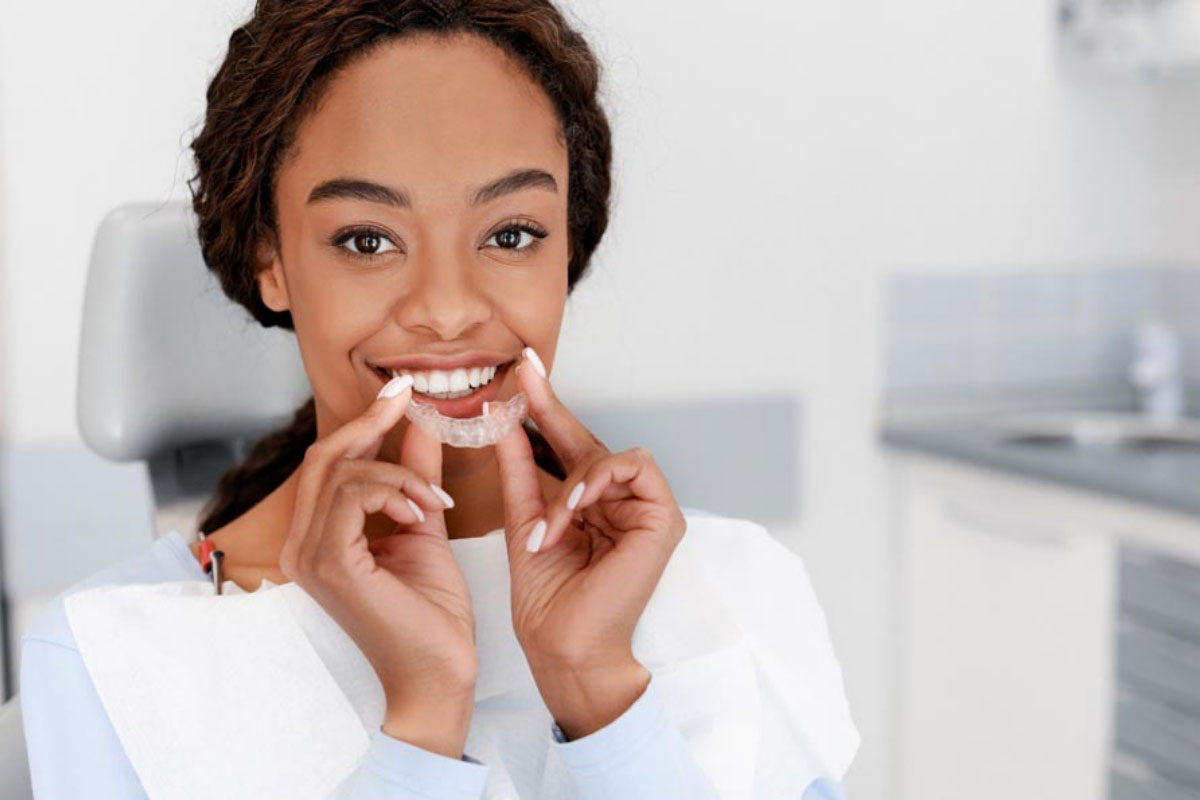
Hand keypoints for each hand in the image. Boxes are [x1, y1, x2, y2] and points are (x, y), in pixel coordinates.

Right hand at [278, 374, 476, 757]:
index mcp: (319, 539)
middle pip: (324, 458)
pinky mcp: (330, 565)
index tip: (402, 392)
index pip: (328, 464)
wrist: (439, 676)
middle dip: (370, 421)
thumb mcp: (424, 527)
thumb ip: (415, 478)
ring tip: (433, 500)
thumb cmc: (431, 618)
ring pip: (342, 471)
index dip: (364, 422)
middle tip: (410, 397)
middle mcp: (303, 546)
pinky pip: (354, 495)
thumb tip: (420, 426)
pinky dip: (394, 490)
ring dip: (398, 471)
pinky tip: (423, 512)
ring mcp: (311, 556)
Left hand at [492, 347, 687, 738]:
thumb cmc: (546, 598)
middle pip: (589, 441)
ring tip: (552, 523)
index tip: (522, 369)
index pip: (568, 445)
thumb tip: (504, 418)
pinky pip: (633, 468)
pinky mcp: (664, 519)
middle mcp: (620, 503)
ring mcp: (646, 510)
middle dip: (552, 409)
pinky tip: (575, 506)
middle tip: (524, 375)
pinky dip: (598, 483)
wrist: (562, 646)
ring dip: (573, 481)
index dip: (545, 407)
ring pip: (610, 455)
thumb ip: (519, 467)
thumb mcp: (524, 518)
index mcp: (590, 504)